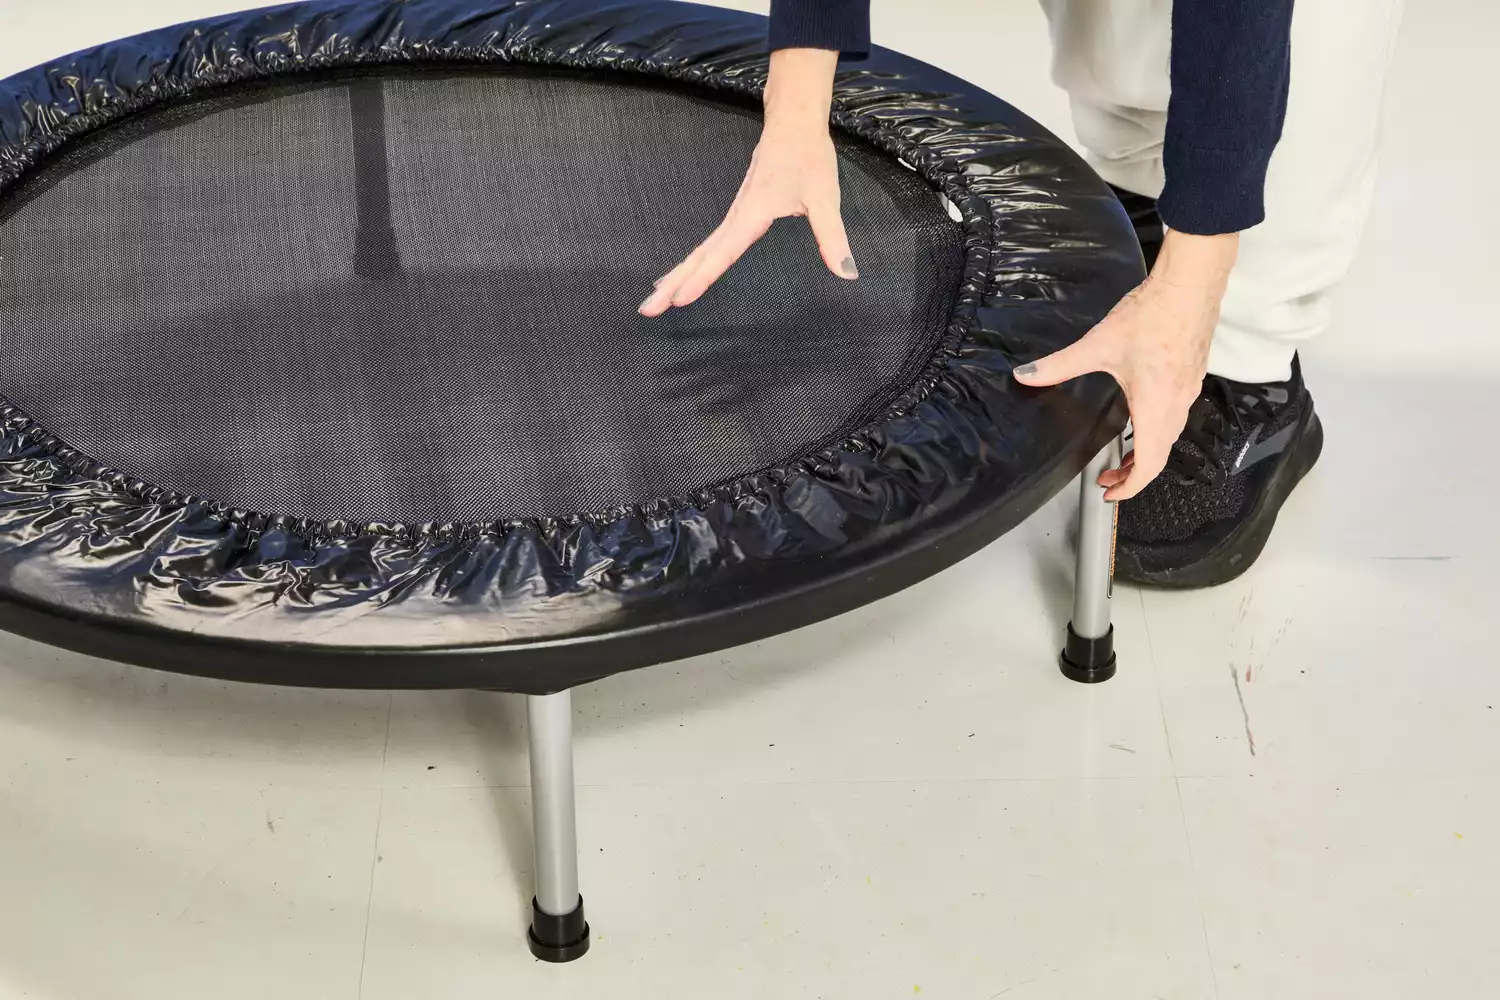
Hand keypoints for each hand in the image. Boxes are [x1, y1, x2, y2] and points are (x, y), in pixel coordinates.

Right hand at [639, 48, 855, 317]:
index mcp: (752, 215)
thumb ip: (832, 237)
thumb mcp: (825, 198)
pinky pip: (710, 242)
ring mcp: (735, 213)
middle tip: (647, 310)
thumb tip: (846, 274)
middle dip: (672, 283)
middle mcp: (737, 216)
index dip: (702, 279)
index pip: (722, 253)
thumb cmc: (808, 156)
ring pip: (700, 250)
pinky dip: (693, 260)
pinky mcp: (738, 211)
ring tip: (654, 298)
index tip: (681, 300)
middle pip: (699, 256)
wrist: (793, 121)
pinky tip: (686, 270)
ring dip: (676, 274)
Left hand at [1014, 230, 1239, 500]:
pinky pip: (1176, 415)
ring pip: (1169, 436)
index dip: (1130, 487)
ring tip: (1122, 456)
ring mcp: (1189, 390)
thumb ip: (1059, 365)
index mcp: (1156, 407)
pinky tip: (1140, 415)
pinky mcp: (1193, 375)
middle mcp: (1177, 404)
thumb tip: (1027, 375)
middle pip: (1159, 456)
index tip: (1110, 494)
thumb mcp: (1098, 345)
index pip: (1148, 465)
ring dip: (1146, 451)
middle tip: (1108, 479)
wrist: (1191, 284)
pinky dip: (1157, 429)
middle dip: (1132, 474)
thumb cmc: (1153, 315)